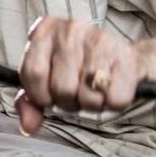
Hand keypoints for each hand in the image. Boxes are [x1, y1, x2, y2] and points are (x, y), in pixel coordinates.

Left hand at [15, 16, 145, 134]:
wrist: (120, 54)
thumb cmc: (75, 67)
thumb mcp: (46, 77)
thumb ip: (30, 102)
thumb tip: (28, 126)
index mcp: (45, 30)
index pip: (33, 73)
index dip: (41, 95)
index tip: (49, 95)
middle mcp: (71, 30)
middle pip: (62, 87)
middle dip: (68, 101)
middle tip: (76, 93)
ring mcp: (100, 40)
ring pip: (88, 96)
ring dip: (91, 104)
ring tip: (93, 90)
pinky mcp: (127, 56)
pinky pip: (115, 99)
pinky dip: (113, 104)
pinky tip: (110, 89)